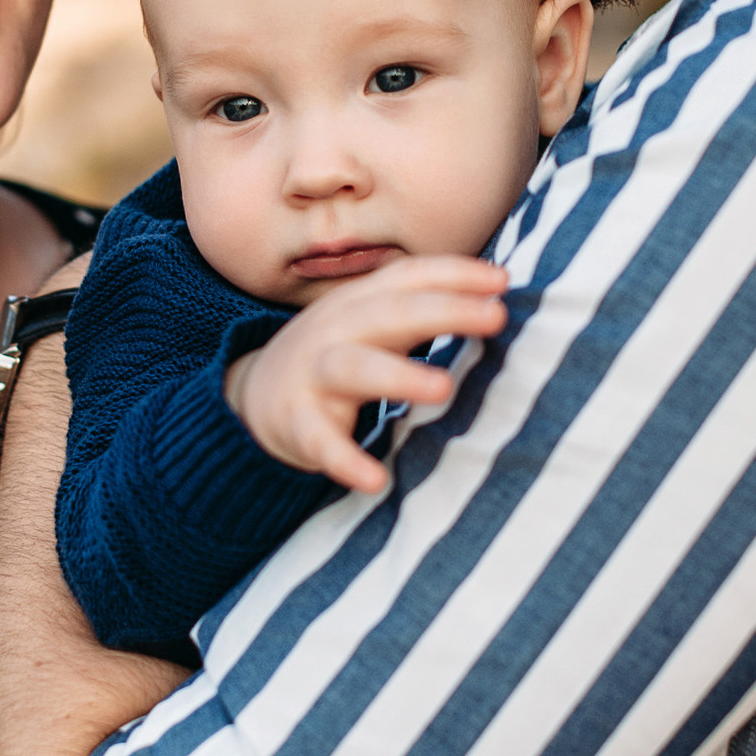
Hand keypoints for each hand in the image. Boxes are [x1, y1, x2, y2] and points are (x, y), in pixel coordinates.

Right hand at [225, 255, 508, 492]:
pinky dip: (346, 461)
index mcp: (362, 301)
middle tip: (496, 316)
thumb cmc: (337, 354)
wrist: (253, 396)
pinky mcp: (298, 423)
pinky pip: (321, 442)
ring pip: (356, 368)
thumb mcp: (372, 322)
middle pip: (391, 312)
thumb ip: (424, 308)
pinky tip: (376, 482)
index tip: (502, 281)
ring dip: (400, 376)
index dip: (454, 274)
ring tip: (444, 388)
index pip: (408, 277)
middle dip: (444, 311)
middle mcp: (338, 329)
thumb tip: (499, 298)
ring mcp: (314, 374)